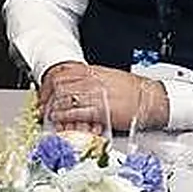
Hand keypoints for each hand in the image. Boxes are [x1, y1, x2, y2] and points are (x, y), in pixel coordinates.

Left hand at [38, 63, 165, 132]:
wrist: (151, 99)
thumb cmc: (132, 90)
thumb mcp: (108, 77)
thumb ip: (90, 79)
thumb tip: (74, 84)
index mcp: (94, 72)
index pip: (63, 72)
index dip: (49, 82)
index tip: (44, 91)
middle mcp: (93, 81)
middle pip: (60, 85)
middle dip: (47, 96)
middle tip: (41, 105)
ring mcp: (97, 96)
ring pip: (66, 99)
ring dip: (53, 107)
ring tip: (47, 114)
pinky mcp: (102, 111)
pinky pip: (77, 112)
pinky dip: (65, 116)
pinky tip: (59, 119)